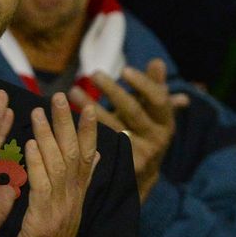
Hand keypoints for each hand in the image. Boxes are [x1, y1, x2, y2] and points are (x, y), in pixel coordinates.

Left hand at [7, 93, 98, 236]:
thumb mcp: (62, 219)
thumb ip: (70, 191)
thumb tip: (86, 167)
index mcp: (73, 199)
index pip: (84, 159)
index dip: (87, 132)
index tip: (88, 106)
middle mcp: (71, 201)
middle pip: (74, 155)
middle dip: (70, 124)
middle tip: (64, 95)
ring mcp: (59, 210)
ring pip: (58, 165)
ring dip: (50, 134)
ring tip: (43, 108)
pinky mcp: (42, 221)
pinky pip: (40, 186)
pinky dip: (37, 162)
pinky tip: (31, 142)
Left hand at [69, 59, 188, 202]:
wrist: (143, 174)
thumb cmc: (146, 132)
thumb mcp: (155, 112)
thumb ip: (155, 87)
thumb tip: (157, 62)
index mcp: (166, 121)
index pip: (158, 99)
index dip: (143, 84)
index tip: (124, 70)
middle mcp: (156, 138)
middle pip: (132, 111)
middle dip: (113, 91)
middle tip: (94, 74)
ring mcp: (139, 154)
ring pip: (112, 127)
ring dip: (91, 108)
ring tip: (72, 92)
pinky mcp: (120, 167)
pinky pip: (101, 145)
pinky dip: (85, 133)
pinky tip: (69, 121)